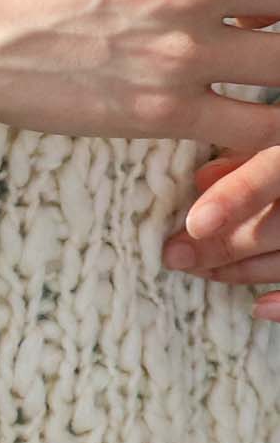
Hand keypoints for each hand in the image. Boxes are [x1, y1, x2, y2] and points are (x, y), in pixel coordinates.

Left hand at [162, 94, 279, 320]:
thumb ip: (249, 154)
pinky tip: (257, 307)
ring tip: (198, 271)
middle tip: (173, 255)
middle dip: (221, 246)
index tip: (195, 224)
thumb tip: (201, 179)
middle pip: (277, 225)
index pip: (275, 170)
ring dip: (241, 271)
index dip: (238, 196)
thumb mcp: (277, 135)